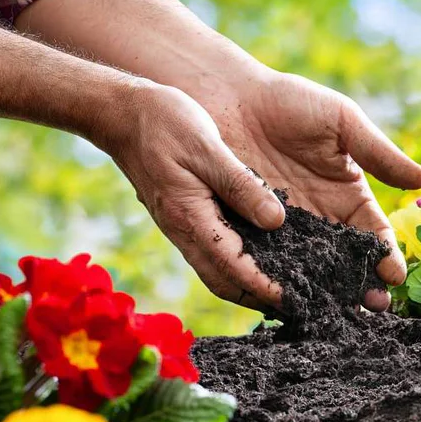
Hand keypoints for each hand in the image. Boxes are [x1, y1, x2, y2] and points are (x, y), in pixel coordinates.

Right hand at [96, 81, 287, 310]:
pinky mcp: (186, 218)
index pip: (233, 267)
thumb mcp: (207, 148)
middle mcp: (185, 231)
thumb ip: (241, 184)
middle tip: (298, 308)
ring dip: (249, 288)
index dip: (265, 287)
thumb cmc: (164, 123)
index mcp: (190, 217)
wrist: (122, 113)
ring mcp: (183, 227)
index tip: (294, 301)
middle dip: (259, 300)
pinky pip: (215, 253)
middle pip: (226, 283)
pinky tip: (265, 259)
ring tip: (286, 293)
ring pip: (219, 273)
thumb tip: (275, 221)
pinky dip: (239, 266)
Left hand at [197, 69, 420, 311]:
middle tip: (374, 308)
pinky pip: (266, 263)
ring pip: (309, 269)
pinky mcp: (248, 232)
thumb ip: (379, 153)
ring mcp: (284, 229)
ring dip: (324, 292)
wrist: (228, 96)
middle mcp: (319, 219)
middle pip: (345, 262)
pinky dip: (278, 282)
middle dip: (361, 285)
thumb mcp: (342, 122)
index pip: (373, 234)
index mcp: (348, 196)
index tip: (395, 275)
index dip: (386, 255)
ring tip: (336, 312)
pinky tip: (288, 299)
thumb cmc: (289, 102)